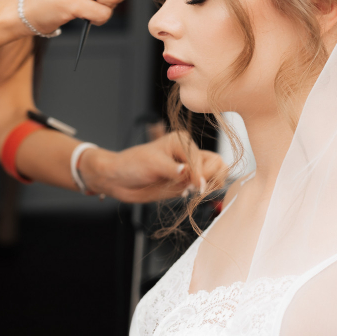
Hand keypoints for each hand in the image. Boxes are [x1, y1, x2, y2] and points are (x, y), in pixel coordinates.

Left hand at [79, 132, 225, 202]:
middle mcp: (188, 153)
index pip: (203, 158)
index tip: (195, 186)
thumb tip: (191, 175)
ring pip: (216, 174)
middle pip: (217, 163)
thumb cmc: (132, 165)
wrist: (119, 179)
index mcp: (182, 141)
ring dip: (209, 184)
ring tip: (192, 191)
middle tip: (193, 188)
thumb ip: (174, 170)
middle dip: (208, 177)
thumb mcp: (153, 165)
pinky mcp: (187, 182)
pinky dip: (202, 191)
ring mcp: (189, 168)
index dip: (200, 173)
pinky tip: (188, 194)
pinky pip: (206, 186)